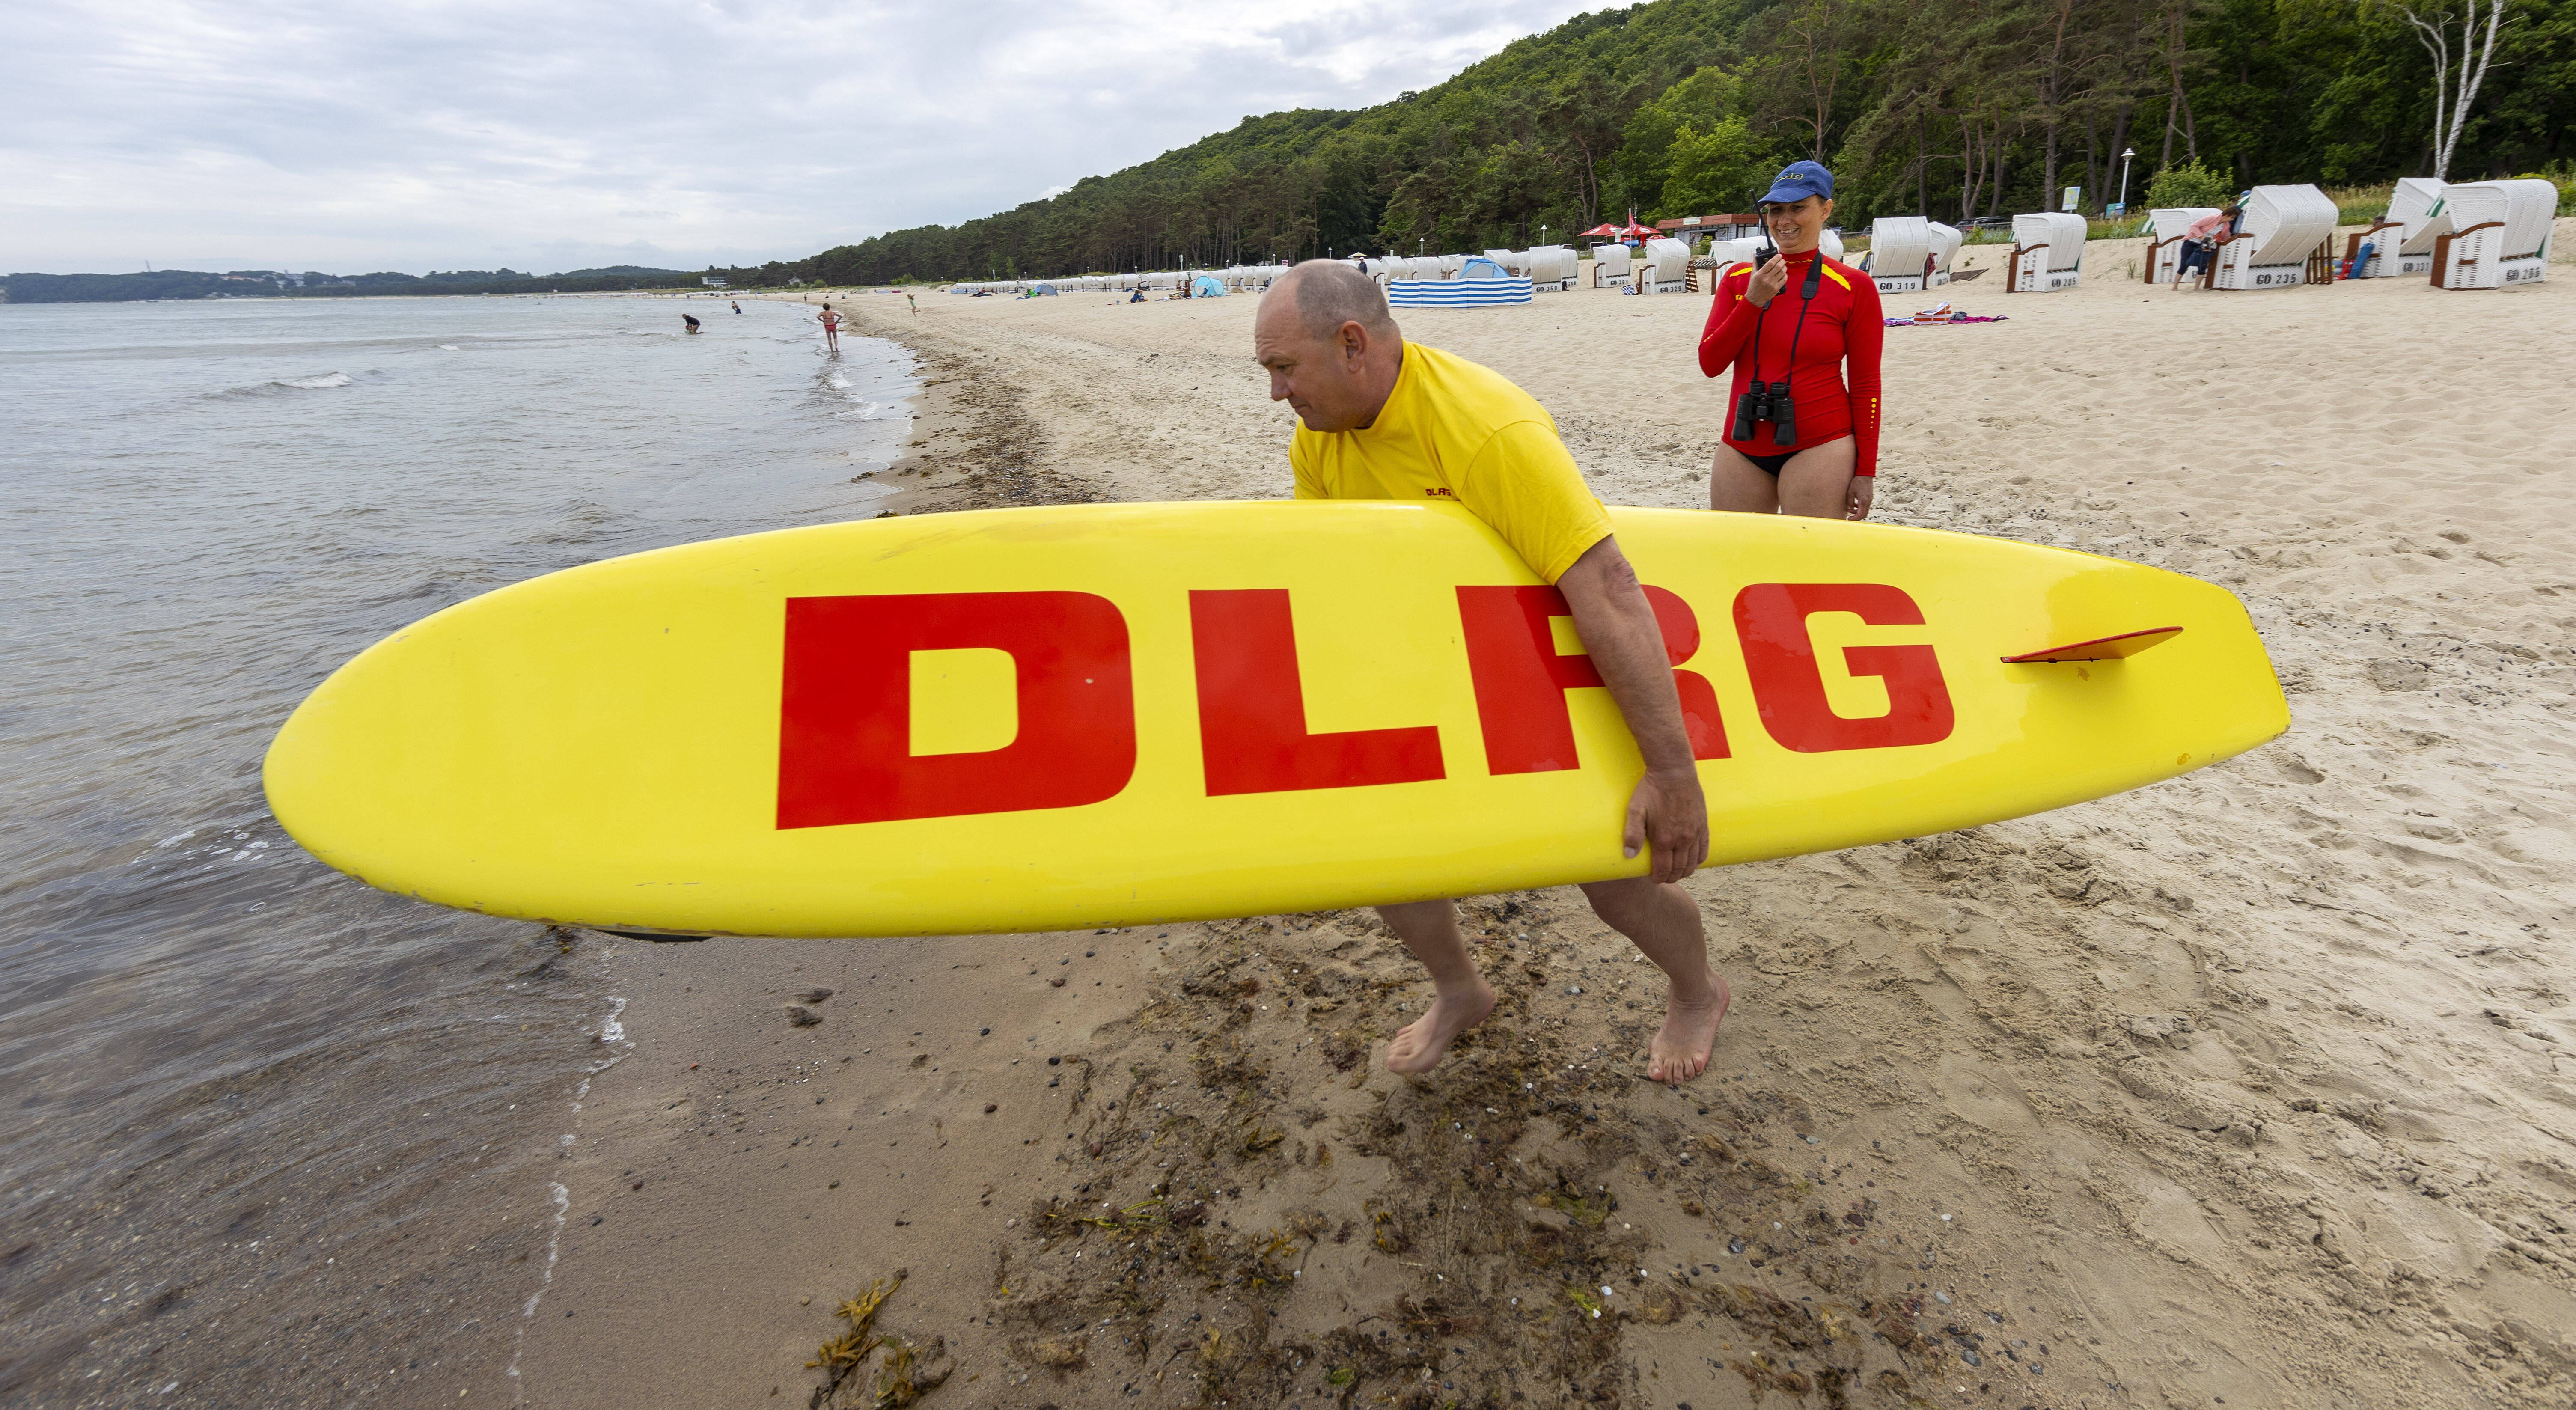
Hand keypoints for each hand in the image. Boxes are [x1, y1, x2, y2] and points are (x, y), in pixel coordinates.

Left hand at [1622, 765, 1710, 884]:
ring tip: (1677, 874)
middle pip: (1678, 869)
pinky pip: (1704, 850)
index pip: (1662, 869)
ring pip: (1693, 862)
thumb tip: (1629, 855)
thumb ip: (1632, 834)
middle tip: (1664, 878)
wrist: (1674, 772)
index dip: (1658, 877)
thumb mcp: (1635, 809)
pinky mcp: (1703, 825)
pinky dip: (1699, 860)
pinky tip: (1694, 862)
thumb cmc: (1652, 789)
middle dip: (1670, 877)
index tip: (1654, 879)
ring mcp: (1695, 833)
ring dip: (1685, 872)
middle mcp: (1682, 840)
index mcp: (1664, 839)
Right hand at [1745, 253, 1788, 308]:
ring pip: (1782, 272)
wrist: (1755, 298)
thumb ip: (1755, 263)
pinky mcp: (1776, 288)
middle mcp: (1766, 279)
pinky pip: (1784, 279)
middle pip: (1778, 267)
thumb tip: (1755, 255)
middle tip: (1782, 260)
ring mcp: (1772, 284)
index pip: (1770, 263)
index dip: (1776, 258)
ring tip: (1783, 266)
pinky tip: (1783, 273)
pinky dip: (1785, 275)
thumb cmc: (1753, 286)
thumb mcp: (1753, 274)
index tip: (1779, 255)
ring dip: (1784, 267)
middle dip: (1782, 261)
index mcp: (1760, 274)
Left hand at [1845, 476, 1874, 519]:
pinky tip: (1854, 505)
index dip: (1855, 518)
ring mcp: (1870, 499)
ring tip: (1849, 509)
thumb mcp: (1850, 492)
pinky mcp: (1870, 497)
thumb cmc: (1857, 482)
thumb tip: (1851, 508)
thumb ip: (1850, 501)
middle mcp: (1868, 501)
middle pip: (1864, 514)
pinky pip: (1866, 506)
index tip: (1849, 519)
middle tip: (1849, 516)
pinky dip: (1860, 508)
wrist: (1865, 474)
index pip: (1860, 514)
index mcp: (1864, 500)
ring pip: (1865, 510)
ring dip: (1858, 512)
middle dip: (1856, 517)